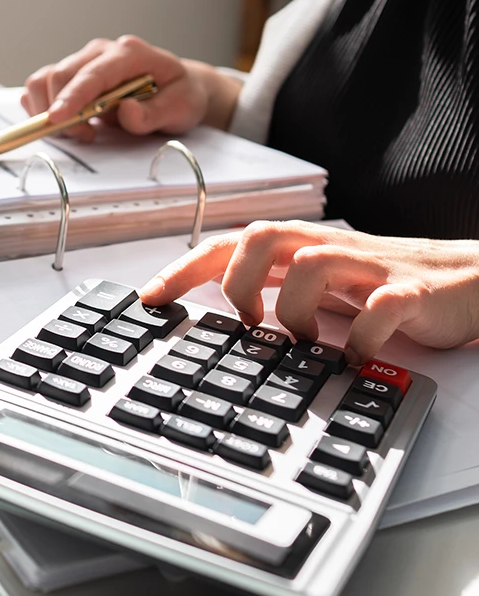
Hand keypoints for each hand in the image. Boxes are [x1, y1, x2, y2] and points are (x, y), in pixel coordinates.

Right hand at [21, 35, 240, 141]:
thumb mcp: (181, 108)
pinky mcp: (75, 75)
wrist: (179, 88)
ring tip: (82, 131)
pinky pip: (43, 86)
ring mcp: (86, 61)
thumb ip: (154, 113)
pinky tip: (68, 121)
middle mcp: (102, 51)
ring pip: (46, 80)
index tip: (56, 119)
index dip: (71, 97)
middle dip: (62, 112)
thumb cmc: (181, 95)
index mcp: (129, 54)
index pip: (92, 74)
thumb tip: (126, 112)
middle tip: (86, 136)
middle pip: (61, 75)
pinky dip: (44, 107)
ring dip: (50, 110)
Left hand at [139, 220, 478, 364]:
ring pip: (313, 263)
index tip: (149, 298)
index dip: (186, 267)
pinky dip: (360, 338)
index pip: (232, 245)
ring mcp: (370, 268)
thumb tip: (226, 316)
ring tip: (302, 342)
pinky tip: (356, 359)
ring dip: (295, 310)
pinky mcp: (411, 293)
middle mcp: (330, 250)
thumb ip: (279, 289)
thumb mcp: (322, 286)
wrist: (468, 279)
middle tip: (248, 321)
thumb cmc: (385, 285)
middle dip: (238, 281)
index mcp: (304, 249)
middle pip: (264, 237)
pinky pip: (380, 307)